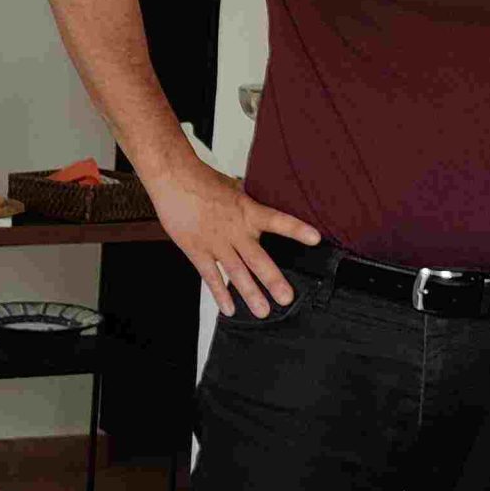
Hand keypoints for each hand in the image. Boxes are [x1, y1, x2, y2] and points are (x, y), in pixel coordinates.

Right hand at [147, 157, 319, 317]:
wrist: (173, 179)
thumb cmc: (203, 181)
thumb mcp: (234, 188)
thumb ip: (250, 204)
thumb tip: (265, 206)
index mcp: (247, 211)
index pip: (277, 220)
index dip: (296, 229)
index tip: (316, 239)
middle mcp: (234, 230)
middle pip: (257, 258)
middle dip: (273, 280)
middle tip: (287, 299)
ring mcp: (215, 242)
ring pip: (235, 272)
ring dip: (250, 293)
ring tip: (262, 311)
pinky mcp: (196, 250)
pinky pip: (210, 276)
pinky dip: (220, 293)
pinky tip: (229, 309)